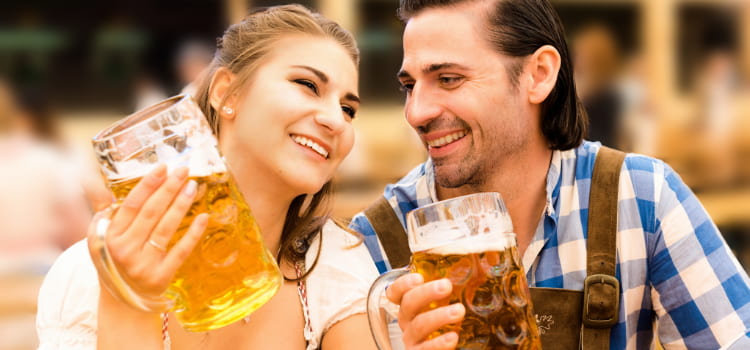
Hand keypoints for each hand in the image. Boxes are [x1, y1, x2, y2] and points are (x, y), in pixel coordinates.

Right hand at [87, 165, 208, 300]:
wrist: (122, 299)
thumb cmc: (113, 258)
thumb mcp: (99, 236)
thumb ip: (100, 208)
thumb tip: (89, 179)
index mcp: (110, 237)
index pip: (131, 205)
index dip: (148, 185)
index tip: (163, 167)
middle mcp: (125, 250)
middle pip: (151, 213)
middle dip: (168, 189)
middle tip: (183, 170)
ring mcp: (143, 264)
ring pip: (166, 228)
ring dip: (181, 205)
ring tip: (192, 186)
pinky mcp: (161, 277)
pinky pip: (180, 251)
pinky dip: (193, 234)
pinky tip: (204, 217)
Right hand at [385, 273, 464, 349]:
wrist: (448, 346)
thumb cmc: (449, 324)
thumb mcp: (448, 304)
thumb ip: (454, 289)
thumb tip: (480, 271)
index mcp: (411, 306)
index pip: (396, 292)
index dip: (403, 283)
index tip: (419, 278)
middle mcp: (407, 321)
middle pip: (408, 303)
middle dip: (426, 292)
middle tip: (446, 286)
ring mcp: (412, 339)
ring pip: (418, 325)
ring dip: (438, 316)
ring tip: (459, 310)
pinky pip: (425, 349)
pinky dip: (438, 343)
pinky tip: (453, 337)